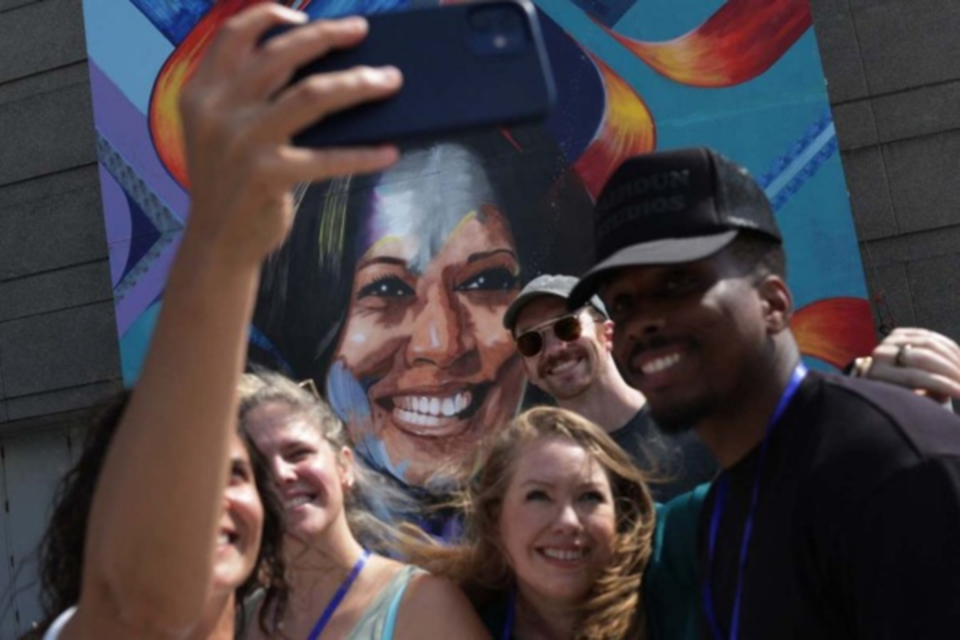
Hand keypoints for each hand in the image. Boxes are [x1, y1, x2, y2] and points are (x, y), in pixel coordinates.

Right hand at [179, 5, 401, 265]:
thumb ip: (246, 96)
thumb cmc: (232, 183)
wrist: (215, 243)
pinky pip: (328, 158)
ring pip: (312, 95)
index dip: (268, 14)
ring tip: (390, 81)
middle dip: (327, 35)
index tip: (303, 13)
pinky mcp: (267, 175)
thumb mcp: (220, 131)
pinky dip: (364, 154)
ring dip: (359, 83)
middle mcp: (217, 111)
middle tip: (362, 30)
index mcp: (202, 93)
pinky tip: (388, 151)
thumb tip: (317, 68)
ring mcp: (242, 142)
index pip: (231, 34)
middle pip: (281, 54)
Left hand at [862, 328, 959, 402]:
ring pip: (929, 343)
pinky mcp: (899, 332)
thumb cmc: (898, 397)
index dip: (942, 385)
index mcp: (878, 373)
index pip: (915, 377)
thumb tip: (945, 395)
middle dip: (950, 370)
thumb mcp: (908, 403)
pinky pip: (930, 336)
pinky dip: (948, 347)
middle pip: (923, 357)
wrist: (880, 379)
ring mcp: (889, 340)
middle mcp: (881, 353)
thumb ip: (926, 398)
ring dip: (953, 358)